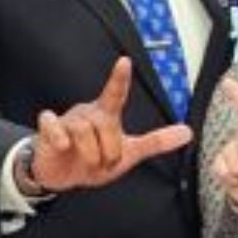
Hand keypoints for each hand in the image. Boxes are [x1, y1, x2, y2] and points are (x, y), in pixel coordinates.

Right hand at [29, 57, 191, 191]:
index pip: (116, 93)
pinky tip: (63, 146)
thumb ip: (157, 142)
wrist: (63, 176)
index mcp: (107, 114)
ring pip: (85, 132)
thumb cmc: (96, 158)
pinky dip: (60, 139)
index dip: (119, 78)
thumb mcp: (130, 153)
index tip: (125, 61)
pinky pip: (55, 128)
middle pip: (106, 125)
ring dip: (91, 156)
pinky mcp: (49, 130)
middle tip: (105, 162)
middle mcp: (88, 113)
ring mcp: (67, 120)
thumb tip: (188, 132)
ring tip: (88, 162)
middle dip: (110, 152)